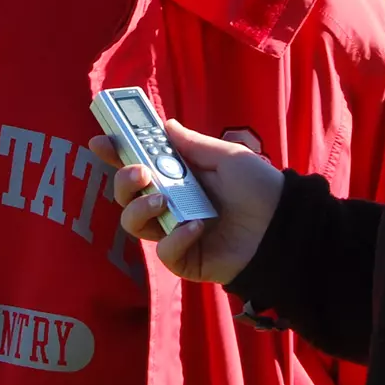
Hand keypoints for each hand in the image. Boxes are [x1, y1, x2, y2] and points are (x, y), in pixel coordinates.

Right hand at [87, 119, 282, 285]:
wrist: (284, 225)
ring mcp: (175, 232)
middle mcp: (171, 203)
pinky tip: (196, 228)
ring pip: (135, 224)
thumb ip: (192, 145)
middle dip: (123, 182)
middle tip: (138, 173)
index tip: (101, 141)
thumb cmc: (259, 187)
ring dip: (139, 209)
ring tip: (162, 201)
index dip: (116, 153)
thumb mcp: (226, 157)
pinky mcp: (186, 259)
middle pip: (126, 195)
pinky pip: (165, 252)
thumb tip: (165, 125)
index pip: (138, 164)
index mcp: (178, 177)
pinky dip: (174, 240)